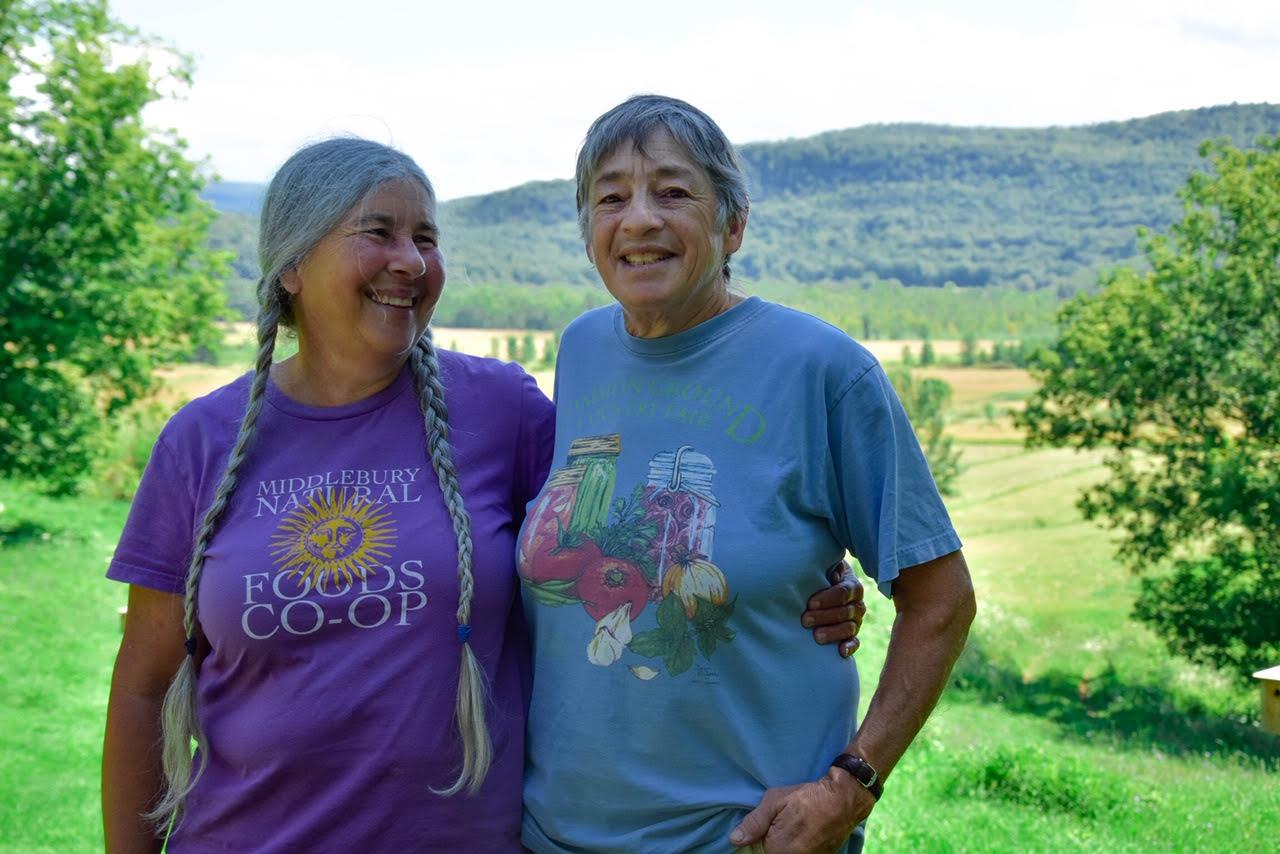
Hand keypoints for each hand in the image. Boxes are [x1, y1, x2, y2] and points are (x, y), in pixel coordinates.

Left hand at [728, 769, 872, 852]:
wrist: (843, 799)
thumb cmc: (807, 797)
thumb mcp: (775, 802)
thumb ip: (754, 823)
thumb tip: (735, 839)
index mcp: (778, 850)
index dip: (755, 845)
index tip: (758, 836)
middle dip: (769, 846)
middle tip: (776, 827)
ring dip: (783, 847)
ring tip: (791, 829)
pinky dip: (798, 848)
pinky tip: (802, 834)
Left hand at [802, 560, 865, 657]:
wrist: (825, 588)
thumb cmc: (822, 577)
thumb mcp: (826, 568)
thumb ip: (829, 568)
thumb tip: (833, 575)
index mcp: (853, 586)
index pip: (844, 592)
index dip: (827, 598)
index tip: (810, 603)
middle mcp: (858, 605)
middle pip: (845, 611)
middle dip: (824, 616)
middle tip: (805, 620)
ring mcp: (856, 622)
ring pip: (849, 628)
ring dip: (833, 632)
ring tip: (816, 636)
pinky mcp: (852, 636)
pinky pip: (855, 643)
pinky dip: (849, 647)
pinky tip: (841, 652)